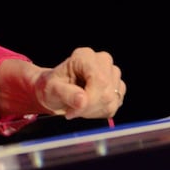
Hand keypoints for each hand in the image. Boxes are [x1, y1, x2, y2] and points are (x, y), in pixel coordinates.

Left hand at [5, 47, 122, 120]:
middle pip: (107, 92)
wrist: (56, 89)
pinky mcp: (118, 87)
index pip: (99, 80)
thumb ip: (66, 93)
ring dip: (94, 111)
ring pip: (112, 100)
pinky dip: (100, 112)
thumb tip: (82, 100)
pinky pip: (115, 105)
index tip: (72, 112)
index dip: (90, 100)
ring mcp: (112, 73)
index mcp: (85, 56)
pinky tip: (87, 108)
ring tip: (78, 108)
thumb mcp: (51, 89)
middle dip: (89, 108)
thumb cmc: (52, 86)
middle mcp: (102, 60)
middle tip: (72, 111)